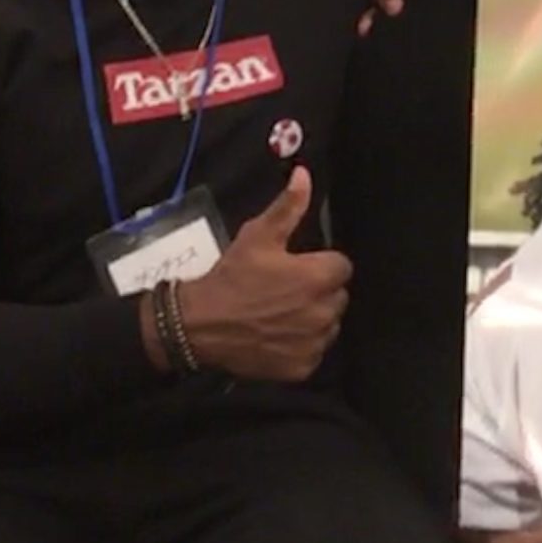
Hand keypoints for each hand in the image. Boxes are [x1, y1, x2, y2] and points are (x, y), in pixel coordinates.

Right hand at [171, 168, 349, 382]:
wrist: (199, 325)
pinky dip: (302, 346)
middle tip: (288, 290)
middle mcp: (323, 312)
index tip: (299, 268)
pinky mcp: (303, 368)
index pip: (342, 266)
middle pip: (338, 297)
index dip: (321, 264)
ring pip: (329, 326)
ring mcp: (314, 343)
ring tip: (282, 314)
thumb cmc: (231, 277)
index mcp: (318, 278)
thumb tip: (305, 174)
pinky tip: (279, 337)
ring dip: (314, 319)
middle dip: (319, 291)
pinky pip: (314, 352)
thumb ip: (288, 207)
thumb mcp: (257, 236)